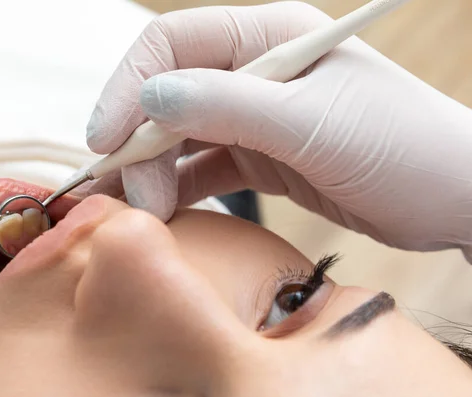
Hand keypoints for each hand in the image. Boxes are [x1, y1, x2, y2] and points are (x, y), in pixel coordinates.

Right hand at [83, 2, 471, 261]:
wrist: (451, 196)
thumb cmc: (402, 147)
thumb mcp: (312, 123)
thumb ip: (227, 105)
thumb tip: (151, 98)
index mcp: (267, 39)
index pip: (172, 46)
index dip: (129, 88)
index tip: (106, 140)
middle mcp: (254, 72)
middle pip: (167, 95)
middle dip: (138, 143)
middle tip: (132, 195)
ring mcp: (254, 116)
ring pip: (180, 135)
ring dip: (153, 170)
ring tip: (144, 210)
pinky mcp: (259, 155)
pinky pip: (203, 167)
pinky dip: (179, 187)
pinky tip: (165, 208)